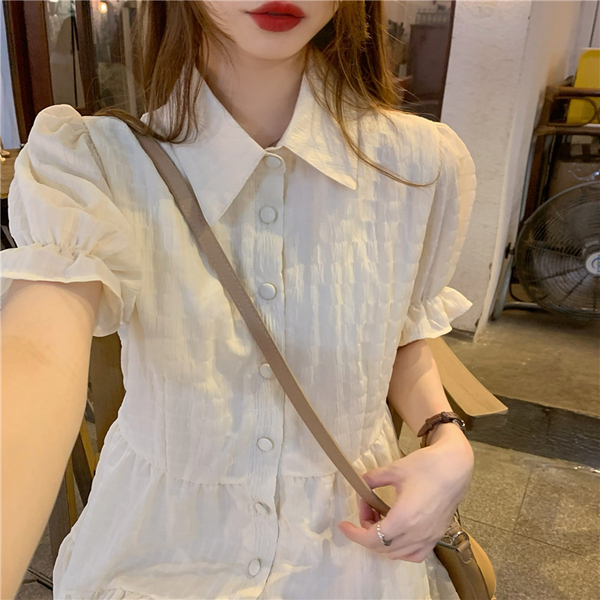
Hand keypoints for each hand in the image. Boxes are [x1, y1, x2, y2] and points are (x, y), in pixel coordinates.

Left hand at [337, 424, 473, 562]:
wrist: (455, 466)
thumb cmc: (426, 466)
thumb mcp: (394, 469)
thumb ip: (373, 479)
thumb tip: (361, 482)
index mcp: (403, 519)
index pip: (372, 539)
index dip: (354, 534)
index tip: (343, 525)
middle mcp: (416, 534)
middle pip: (382, 548)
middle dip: (366, 531)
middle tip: (366, 507)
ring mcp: (429, 537)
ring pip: (397, 554)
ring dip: (382, 541)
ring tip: (378, 516)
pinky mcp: (437, 535)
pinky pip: (415, 553)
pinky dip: (400, 549)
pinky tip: (396, 532)